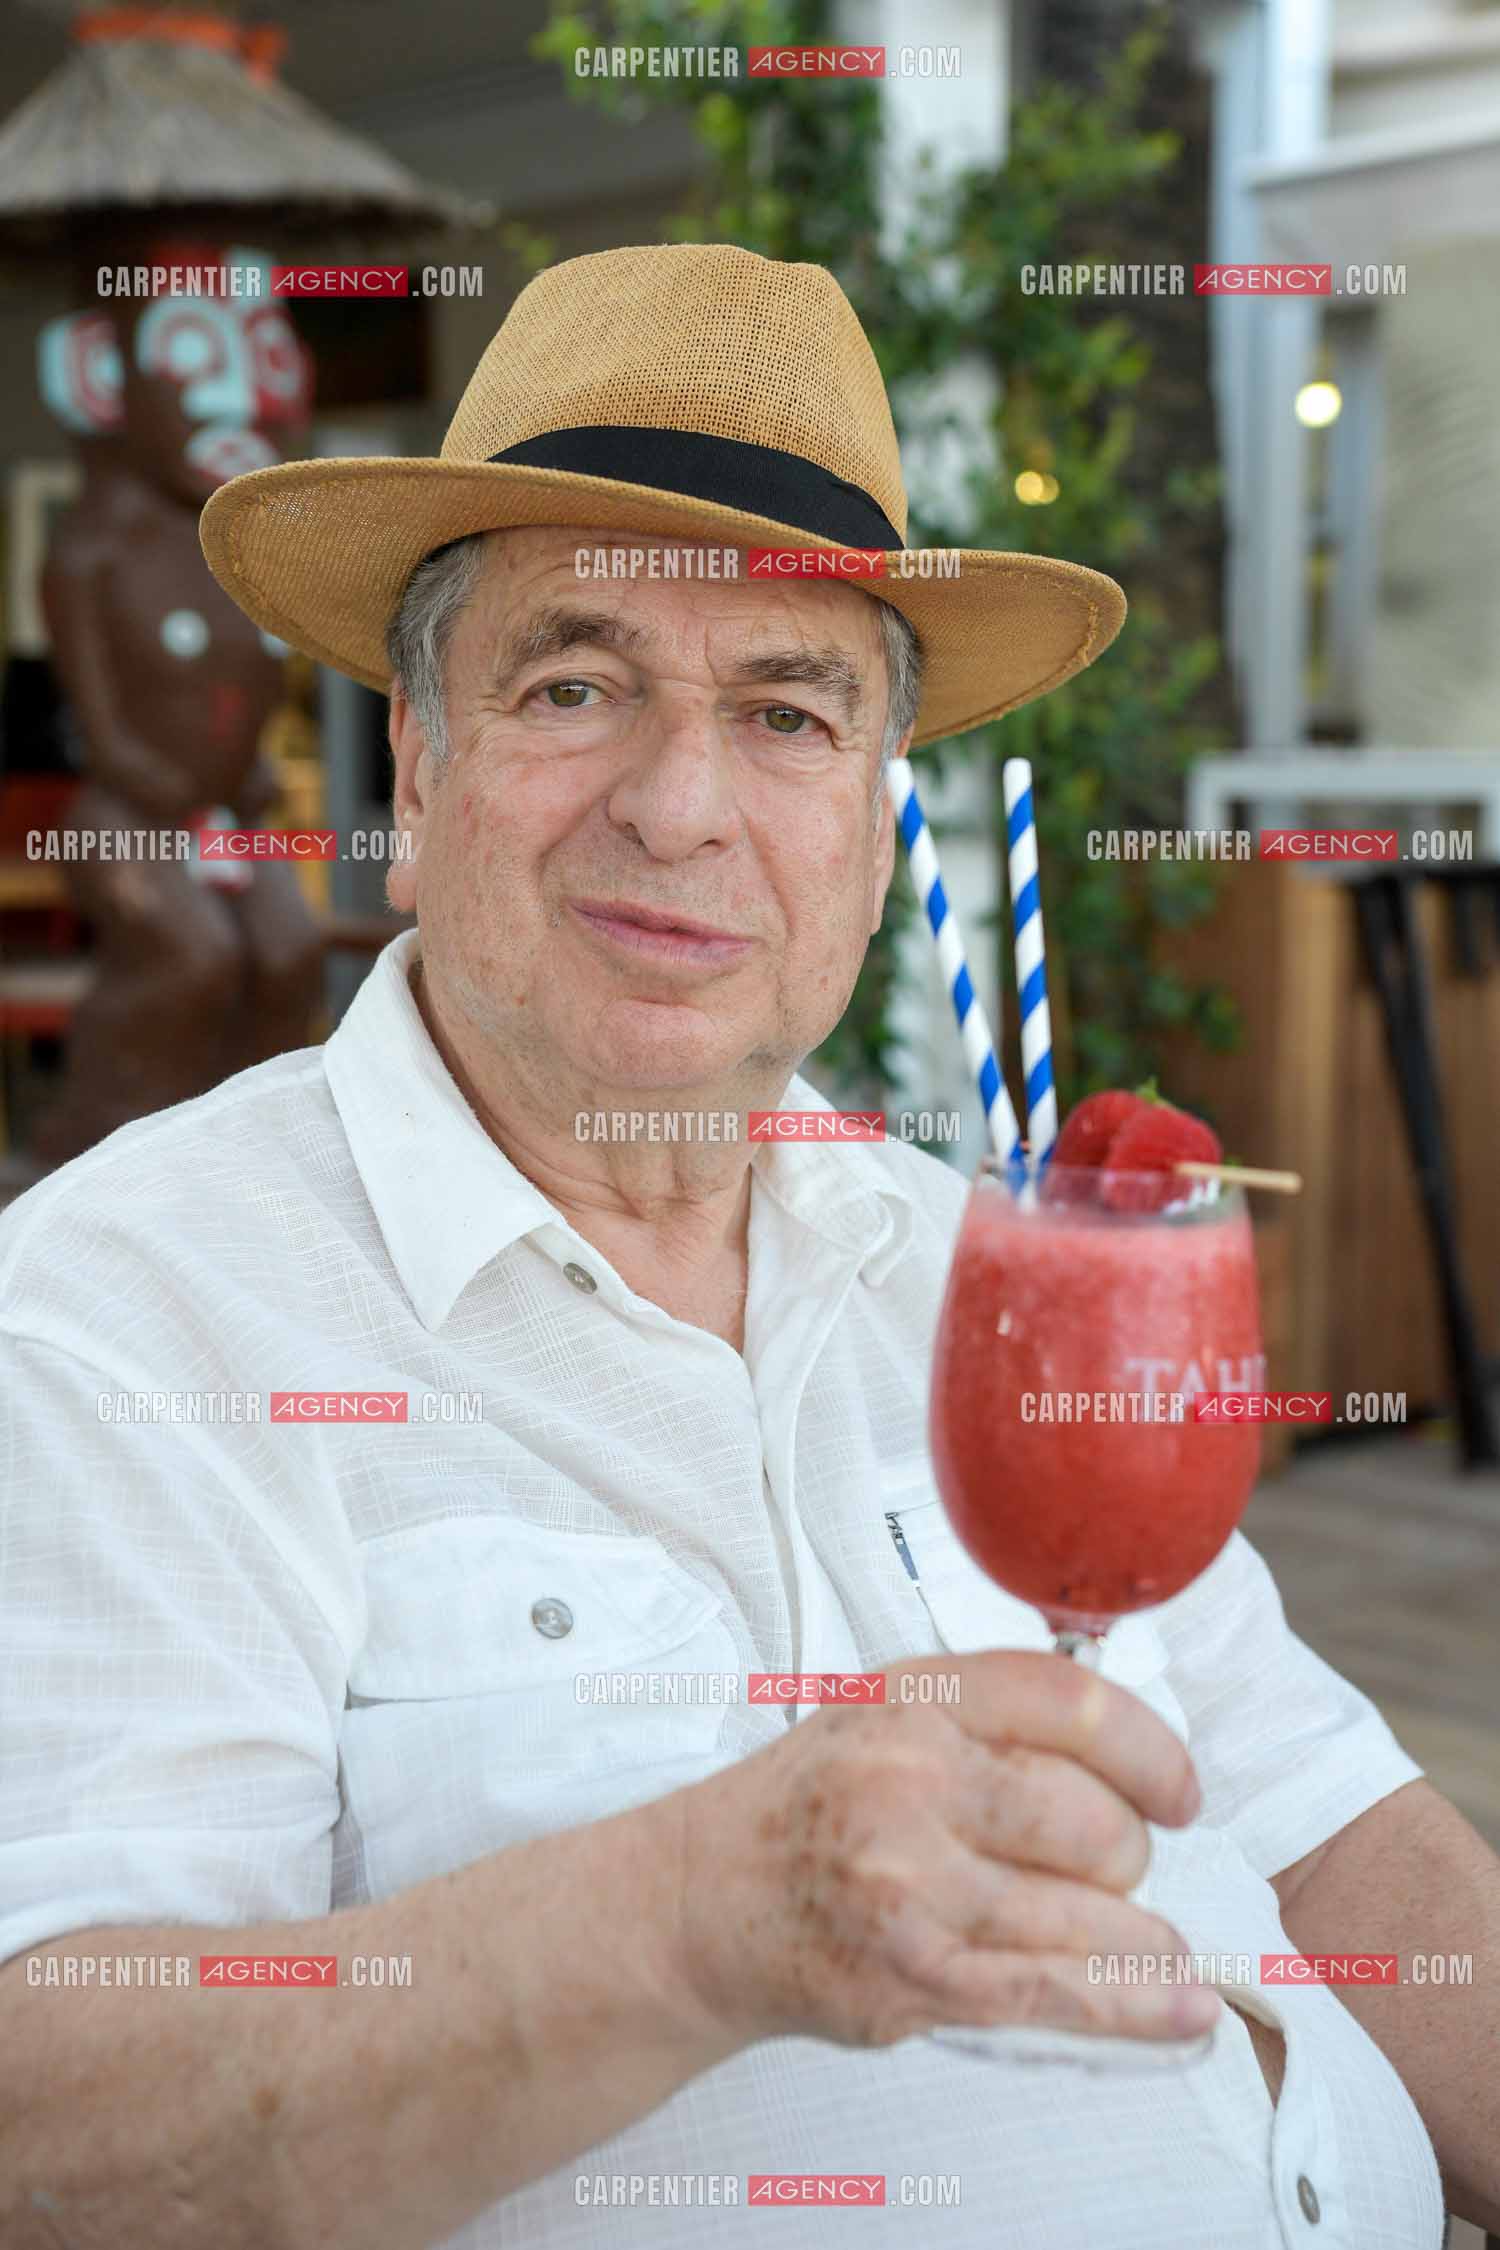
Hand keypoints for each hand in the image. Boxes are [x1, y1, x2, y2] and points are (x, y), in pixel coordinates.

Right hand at [669, 1650, 1216, 2051]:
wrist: (704, 1899)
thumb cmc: (812, 1802)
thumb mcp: (887, 1711)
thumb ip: (994, 1713)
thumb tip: (1130, 1747)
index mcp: (914, 1702)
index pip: (1074, 1705)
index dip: (1151, 1751)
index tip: (1179, 1790)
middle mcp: (913, 1784)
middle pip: (1096, 1819)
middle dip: (1127, 1850)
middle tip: (1107, 1862)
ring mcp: (916, 1888)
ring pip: (1090, 1914)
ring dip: (1137, 1932)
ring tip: (1151, 1937)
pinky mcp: (920, 1978)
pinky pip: (1062, 1992)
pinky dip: (1140, 2004)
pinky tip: (1185, 2004)